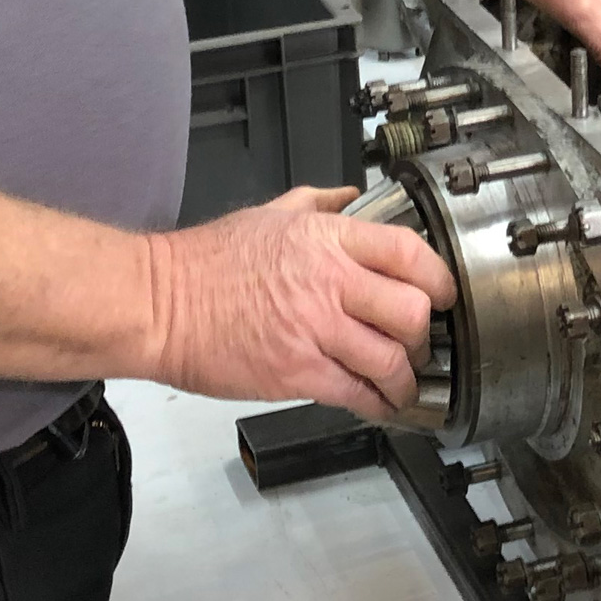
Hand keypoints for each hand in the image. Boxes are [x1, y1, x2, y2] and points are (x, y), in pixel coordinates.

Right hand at [151, 186, 456, 420]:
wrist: (157, 305)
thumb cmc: (205, 263)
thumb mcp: (268, 214)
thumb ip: (318, 205)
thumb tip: (351, 197)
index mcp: (326, 239)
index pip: (409, 252)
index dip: (439, 278)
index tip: (443, 294)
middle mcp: (329, 282)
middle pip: (412, 310)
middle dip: (426, 334)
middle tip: (421, 343)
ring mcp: (314, 329)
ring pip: (391, 359)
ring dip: (406, 378)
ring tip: (402, 383)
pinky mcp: (296, 372)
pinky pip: (356, 392)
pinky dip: (376, 403)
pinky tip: (377, 403)